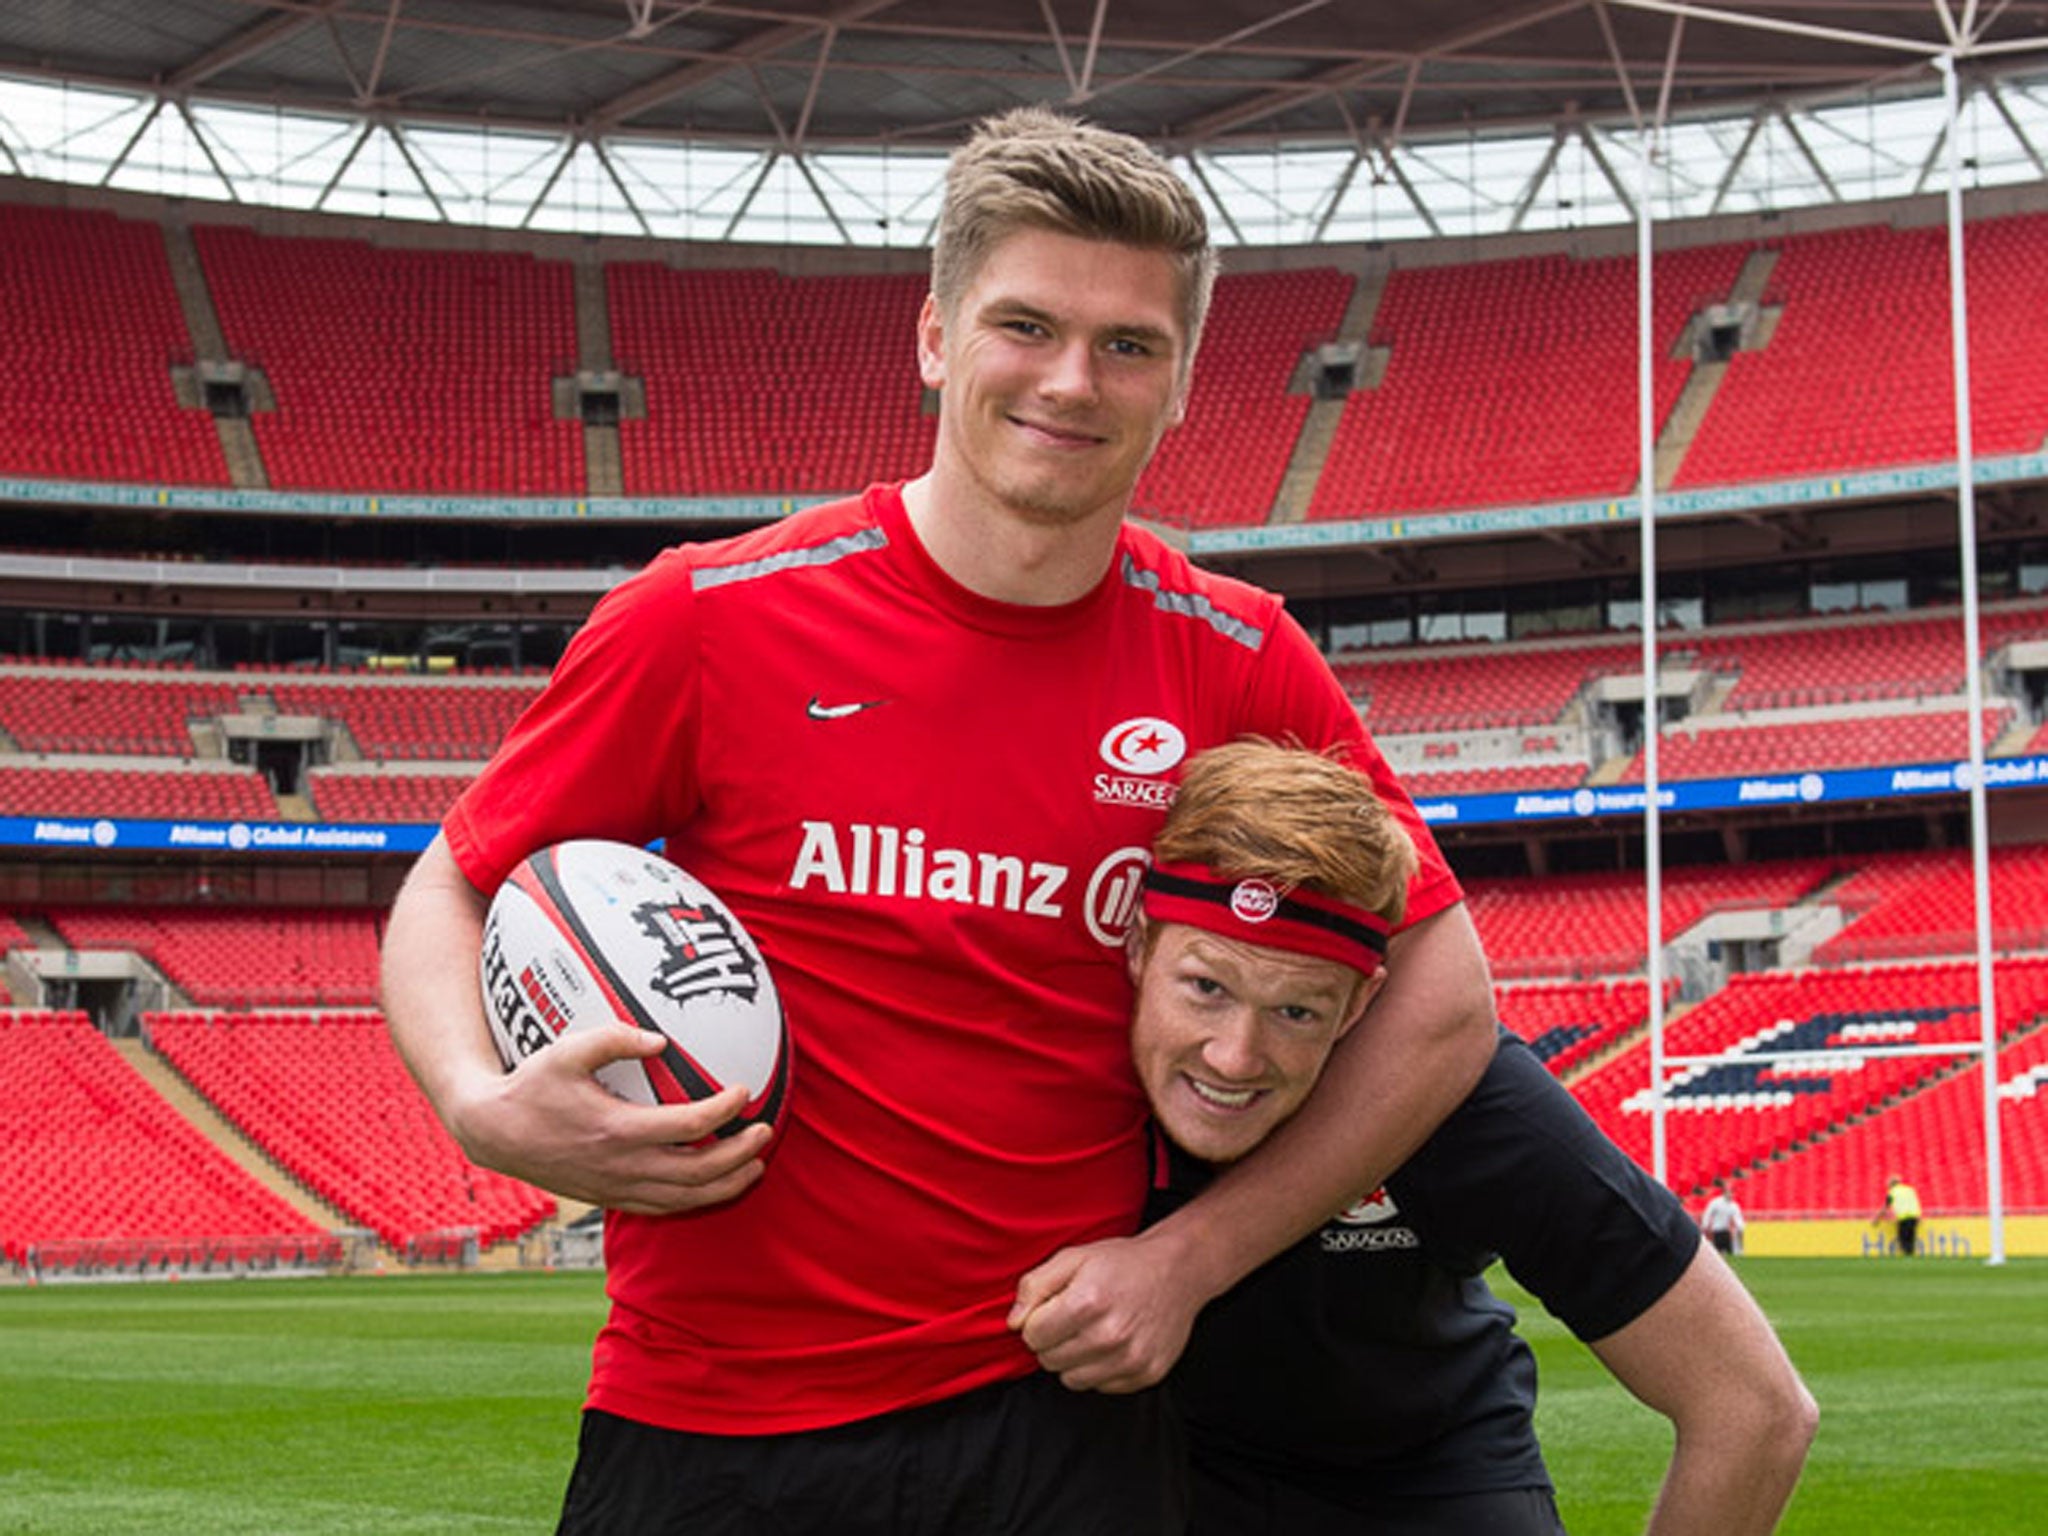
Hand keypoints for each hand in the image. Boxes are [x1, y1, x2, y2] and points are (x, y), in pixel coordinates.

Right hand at [450, 1024, 771, 1213]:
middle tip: (766, 1131)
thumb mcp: (567, 1050)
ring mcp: (615, 1188)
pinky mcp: (608, 1199)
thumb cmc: (531, 1085)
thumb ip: (615, 1038)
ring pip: (684, 1199)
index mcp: (617, 1130)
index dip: (723, 1110)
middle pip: (697, 1172)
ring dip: (725, 1185)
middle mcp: (621, 1167)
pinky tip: (713, 1186)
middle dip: (739, 1154)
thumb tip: (661, 1039)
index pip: (688, 1127)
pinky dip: (694, 1200)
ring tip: (756, 1166)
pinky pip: (661, 1209)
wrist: (492, 1132)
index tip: (744, 1091)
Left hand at [1009, 1229, 1205, 1392]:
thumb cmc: (1121, 1263)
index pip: (1032, 1336)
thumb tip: (1013, 1323)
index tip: (1052, 1309)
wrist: (1178, 1271)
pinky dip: (1100, 1369)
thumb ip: (1034, 1286)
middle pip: (1049, 1361)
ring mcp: (1131, 1359)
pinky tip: (1112, 1344)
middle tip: (1072, 1319)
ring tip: (1090, 1332)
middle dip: (1053, 1341)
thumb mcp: (1073, 1257)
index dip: (1036, 1321)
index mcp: (1087, 1302)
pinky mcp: (1146, 1374)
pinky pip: (1101, 1387)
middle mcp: (1110, 1335)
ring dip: (1073, 1360)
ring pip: (1072, 1380)